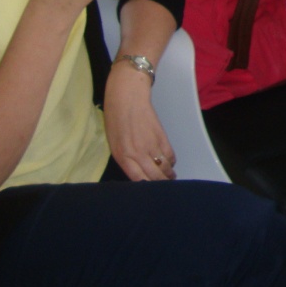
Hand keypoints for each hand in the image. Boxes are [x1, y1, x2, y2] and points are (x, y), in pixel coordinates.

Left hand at [104, 64, 175, 180]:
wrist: (127, 96)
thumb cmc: (115, 116)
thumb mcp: (113, 141)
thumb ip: (124, 156)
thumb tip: (135, 169)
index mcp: (122, 156)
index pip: (138, 180)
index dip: (146, 187)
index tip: (150, 191)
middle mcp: (137, 154)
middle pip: (154, 177)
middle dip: (160, 184)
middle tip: (164, 186)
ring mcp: (150, 145)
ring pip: (164, 167)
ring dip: (169, 174)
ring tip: (170, 176)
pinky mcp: (161, 136)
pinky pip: (170, 154)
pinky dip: (171, 160)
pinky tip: (170, 161)